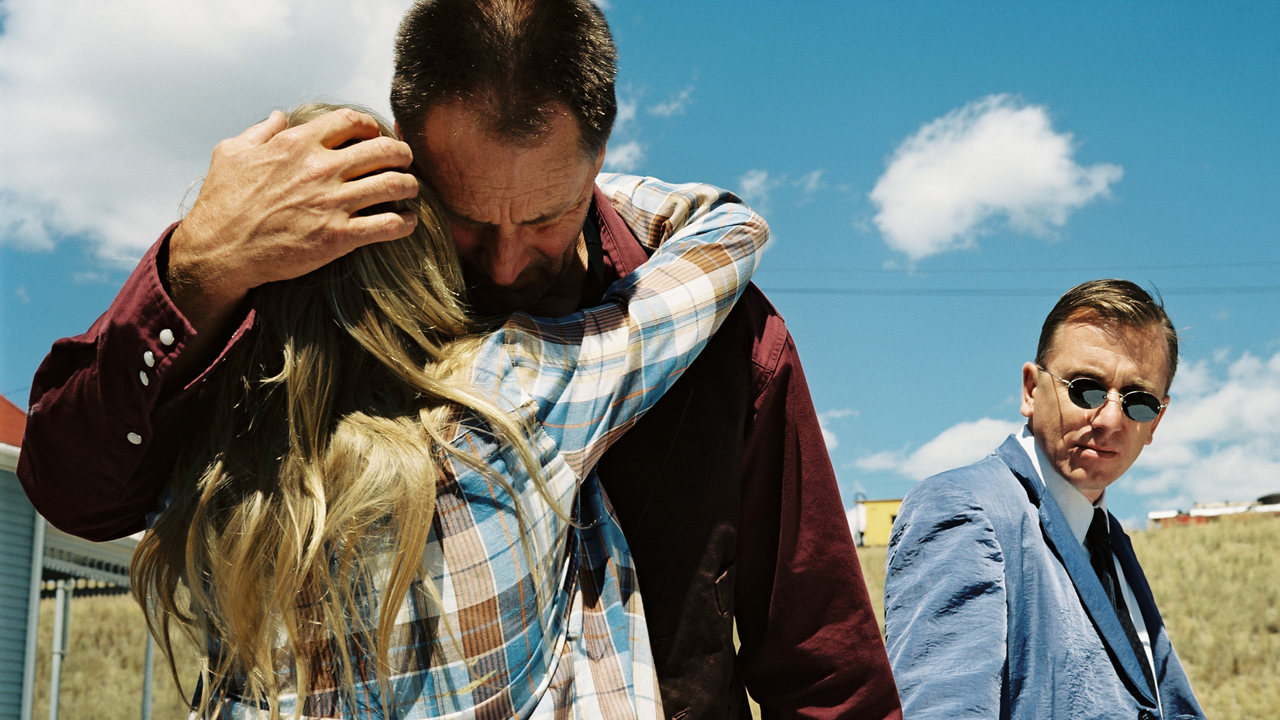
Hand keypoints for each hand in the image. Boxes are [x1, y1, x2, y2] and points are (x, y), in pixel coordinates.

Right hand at [168, 108, 419, 333]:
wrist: (219, 251)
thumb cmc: (222, 202)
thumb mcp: (231, 154)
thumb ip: (260, 131)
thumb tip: (278, 116)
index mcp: (297, 143)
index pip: (351, 121)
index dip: (370, 126)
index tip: (375, 136)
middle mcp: (320, 168)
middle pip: (384, 150)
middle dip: (402, 153)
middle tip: (405, 161)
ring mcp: (332, 202)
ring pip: (395, 184)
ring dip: (410, 185)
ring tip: (412, 190)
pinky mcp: (338, 236)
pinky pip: (389, 225)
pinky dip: (406, 223)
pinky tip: (407, 223)